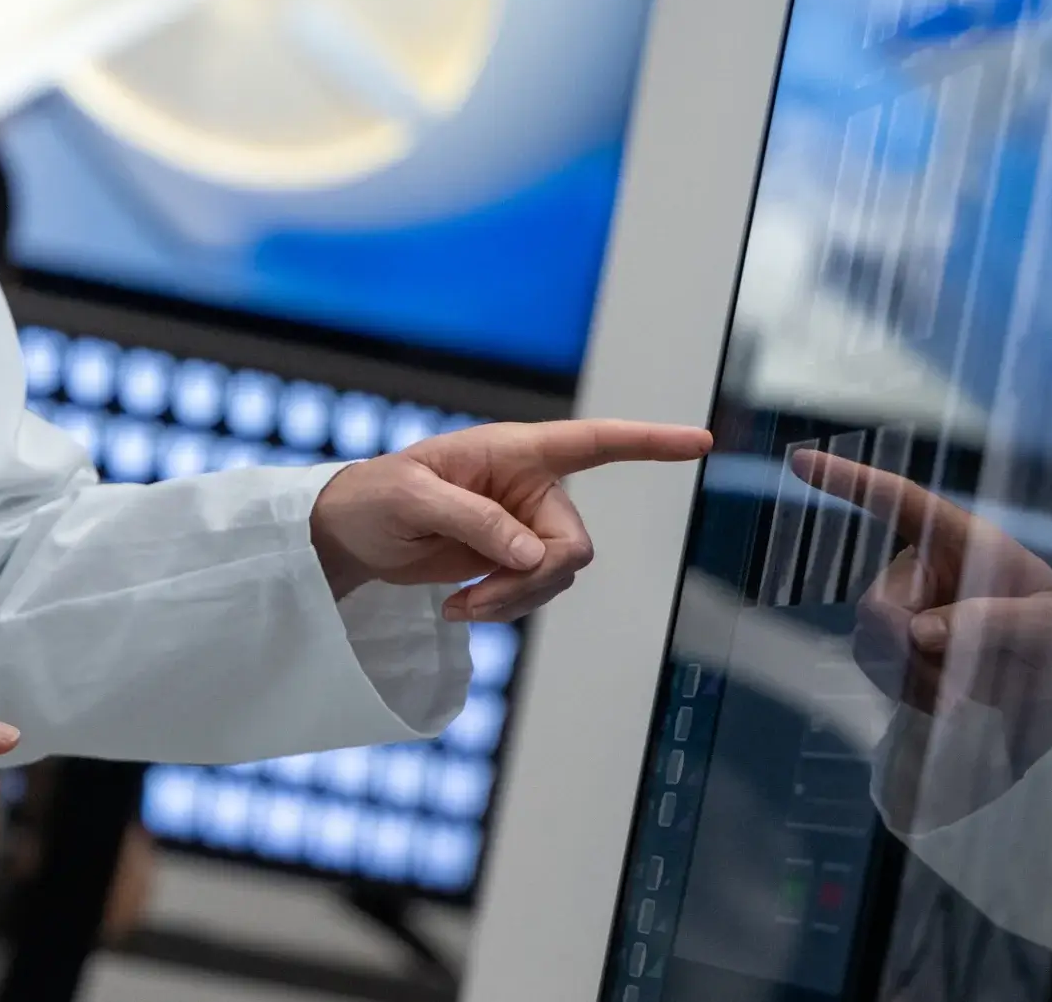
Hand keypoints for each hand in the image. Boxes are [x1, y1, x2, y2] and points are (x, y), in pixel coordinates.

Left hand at [310, 419, 712, 620]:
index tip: (701, 442)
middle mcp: (530, 486)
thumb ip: (476, 522)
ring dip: (515, 600)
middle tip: (480, 599)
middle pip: (574, 544)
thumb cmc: (375, 497)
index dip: (650, 442)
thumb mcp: (414, 500)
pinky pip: (536, 592)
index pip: (595, 442)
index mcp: (514, 451)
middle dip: (534, 580)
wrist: (351, 534)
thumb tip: (534, 555)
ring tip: (460, 606)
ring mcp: (522, 526)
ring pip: (558, 575)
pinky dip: (504, 608)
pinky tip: (460, 608)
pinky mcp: (509, 560)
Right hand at [794, 451, 1051, 750]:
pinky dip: (912, 691)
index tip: (800, 462)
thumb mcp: (1050, 627)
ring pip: (871, 642)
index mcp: (958, 541)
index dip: (850, 481)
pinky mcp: (892, 648)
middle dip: (908, 648)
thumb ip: (996, 622)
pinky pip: (876, 668)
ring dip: (917, 677)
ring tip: (967, 691)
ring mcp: (901, 609)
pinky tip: (949, 696)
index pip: (898, 502)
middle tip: (957, 680)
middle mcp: (919, 569)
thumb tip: (921, 632)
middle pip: (876, 604)